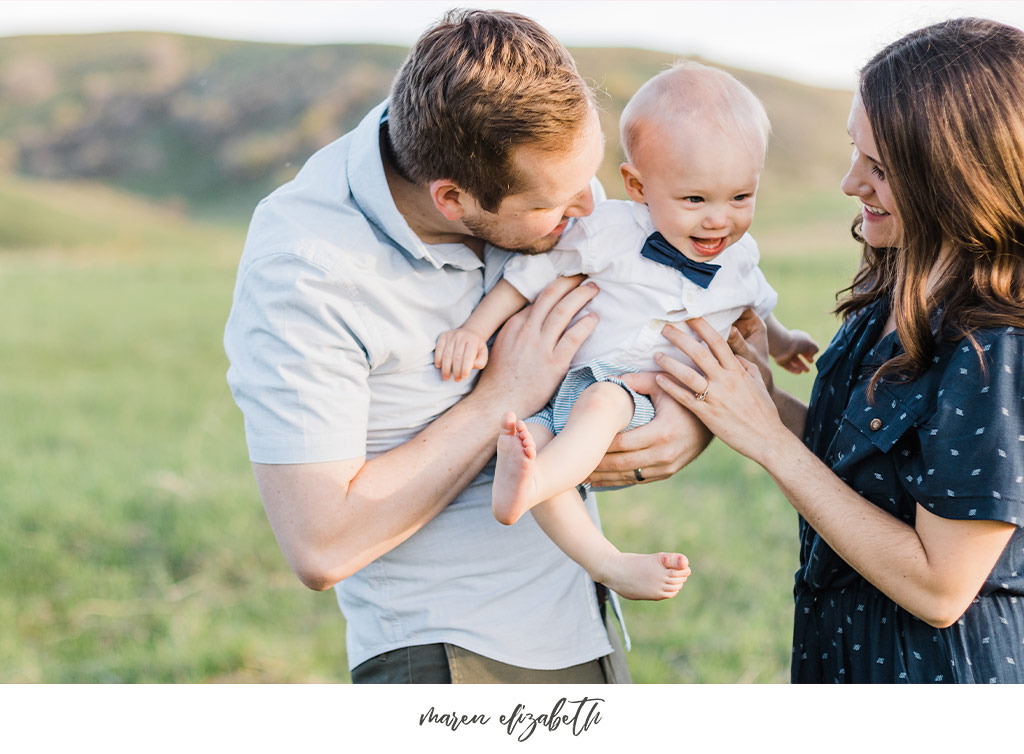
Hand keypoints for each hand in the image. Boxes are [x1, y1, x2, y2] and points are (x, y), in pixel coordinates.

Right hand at [434, 327, 488, 380]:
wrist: (470, 332)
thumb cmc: (476, 347)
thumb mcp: (483, 354)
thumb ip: (480, 362)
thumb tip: (471, 366)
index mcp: (473, 341)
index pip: (468, 356)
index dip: (465, 368)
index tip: (464, 377)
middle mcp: (462, 336)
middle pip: (457, 357)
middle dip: (456, 370)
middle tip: (456, 379)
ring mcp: (452, 335)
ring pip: (447, 354)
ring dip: (446, 368)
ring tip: (446, 377)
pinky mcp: (443, 335)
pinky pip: (439, 348)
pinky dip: (438, 358)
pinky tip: (439, 366)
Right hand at [475, 274, 598, 417]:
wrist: (498, 403)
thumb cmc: (500, 378)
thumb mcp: (504, 346)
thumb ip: (519, 330)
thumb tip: (534, 317)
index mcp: (514, 325)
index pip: (538, 299)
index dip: (556, 287)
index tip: (568, 281)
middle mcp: (527, 331)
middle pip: (551, 297)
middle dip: (569, 281)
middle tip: (583, 275)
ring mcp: (540, 347)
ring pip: (564, 311)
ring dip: (581, 295)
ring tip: (593, 288)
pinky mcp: (554, 363)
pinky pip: (574, 336)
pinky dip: (586, 323)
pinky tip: (594, 317)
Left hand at [586, 371, 711, 487]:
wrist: (715, 419)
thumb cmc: (685, 397)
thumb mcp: (664, 383)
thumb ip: (636, 381)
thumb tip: (609, 379)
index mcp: (662, 432)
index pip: (622, 443)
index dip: (599, 445)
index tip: (579, 443)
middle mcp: (665, 454)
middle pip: (621, 463)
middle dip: (596, 465)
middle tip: (572, 464)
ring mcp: (667, 466)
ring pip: (628, 475)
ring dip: (603, 477)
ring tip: (580, 475)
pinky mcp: (667, 472)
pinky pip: (638, 480)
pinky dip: (617, 480)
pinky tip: (599, 479)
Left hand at [653, 316, 789, 465]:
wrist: (766, 438)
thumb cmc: (763, 411)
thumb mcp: (757, 383)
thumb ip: (744, 366)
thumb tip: (733, 354)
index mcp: (737, 370)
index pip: (718, 342)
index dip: (703, 326)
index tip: (690, 316)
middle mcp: (725, 380)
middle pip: (699, 353)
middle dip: (680, 338)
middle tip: (666, 328)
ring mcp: (715, 397)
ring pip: (687, 374)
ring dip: (669, 362)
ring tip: (656, 354)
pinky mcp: (707, 413)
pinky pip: (684, 397)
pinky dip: (670, 386)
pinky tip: (658, 378)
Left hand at [773, 329, 818, 373]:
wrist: (781, 345)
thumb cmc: (797, 343)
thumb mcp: (812, 344)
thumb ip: (815, 349)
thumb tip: (811, 355)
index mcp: (798, 337)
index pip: (804, 344)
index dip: (810, 350)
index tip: (813, 356)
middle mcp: (791, 345)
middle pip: (799, 353)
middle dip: (806, 358)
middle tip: (811, 362)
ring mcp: (785, 353)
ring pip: (794, 360)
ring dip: (802, 366)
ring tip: (807, 371)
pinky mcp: (781, 360)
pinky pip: (788, 366)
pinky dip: (794, 369)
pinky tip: (799, 372)